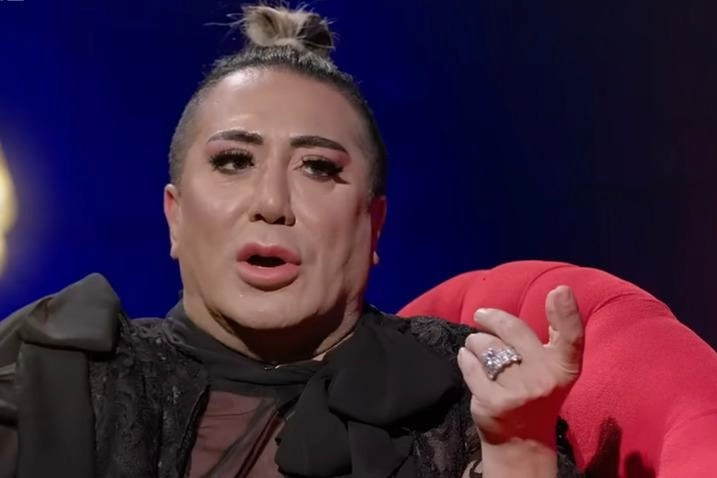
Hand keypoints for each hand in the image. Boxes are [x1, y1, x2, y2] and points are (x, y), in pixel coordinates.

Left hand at [457, 285, 583, 446]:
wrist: (521, 443)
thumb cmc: (535, 393)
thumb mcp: (553, 368)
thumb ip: (554, 337)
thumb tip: (559, 292)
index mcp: (564, 368)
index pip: (571, 337)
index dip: (566, 312)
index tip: (560, 290)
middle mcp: (545, 379)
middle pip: (512, 329)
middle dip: (491, 318)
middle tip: (481, 315)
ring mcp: (519, 392)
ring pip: (485, 345)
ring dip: (476, 342)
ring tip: (479, 351)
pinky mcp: (494, 402)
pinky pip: (469, 364)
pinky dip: (465, 359)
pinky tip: (468, 362)